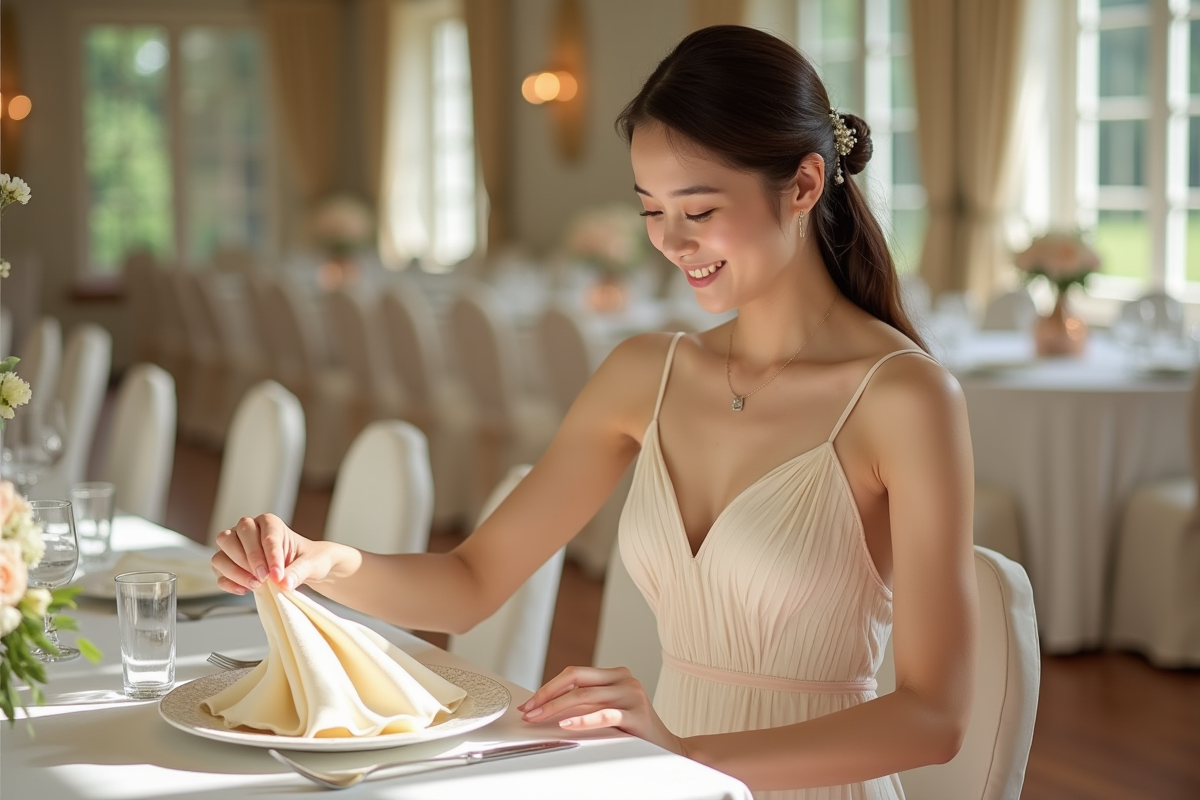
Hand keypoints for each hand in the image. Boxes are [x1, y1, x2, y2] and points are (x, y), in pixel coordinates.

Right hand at [210, 514, 330, 594]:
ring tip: (256, 584)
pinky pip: (219, 571)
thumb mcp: (312, 564)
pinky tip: (245, 590)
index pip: (265, 535)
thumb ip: (299, 571)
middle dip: (249, 559)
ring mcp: (235, 546)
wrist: (304, 567)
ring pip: (221, 552)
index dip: (270, 556)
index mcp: (270, 523)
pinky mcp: (229, 564)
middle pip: (234, 536)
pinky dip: (229, 582)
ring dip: (236, 571)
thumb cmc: (308, 559)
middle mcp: (248, 530)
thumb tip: (284, 583)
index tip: (277, 575)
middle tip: (264, 578)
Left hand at [518, 666, 686, 756]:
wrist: (668, 747)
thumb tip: (547, 706)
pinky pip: (604, 714)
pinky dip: (582, 719)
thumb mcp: (608, 709)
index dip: (549, 687)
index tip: (530, 703)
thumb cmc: (633, 730)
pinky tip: (567, 724)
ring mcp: (633, 694)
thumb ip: (586, 702)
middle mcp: (625, 679)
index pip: (575, 674)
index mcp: (617, 674)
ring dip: (556, 708)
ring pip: (586, 696)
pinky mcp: (637, 714)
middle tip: (530, 711)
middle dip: (547, 695)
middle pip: (577, 680)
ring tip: (539, 719)